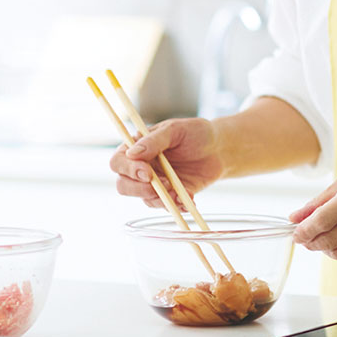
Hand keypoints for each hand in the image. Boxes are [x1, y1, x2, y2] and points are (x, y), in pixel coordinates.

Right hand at [109, 117, 223, 207]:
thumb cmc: (196, 134)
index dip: (128, 170)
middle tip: (165, 184)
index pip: (118, 162)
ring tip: (181, 190)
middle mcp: (141, 167)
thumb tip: (133, 153)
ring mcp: (154, 183)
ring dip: (162, 198)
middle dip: (141, 189)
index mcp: (137, 148)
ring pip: (144, 199)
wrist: (219, 149)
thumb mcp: (176, 130)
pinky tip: (189, 198)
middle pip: (124, 185)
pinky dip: (176, 205)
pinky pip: (165, 206)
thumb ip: (155, 140)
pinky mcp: (169, 195)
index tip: (147, 173)